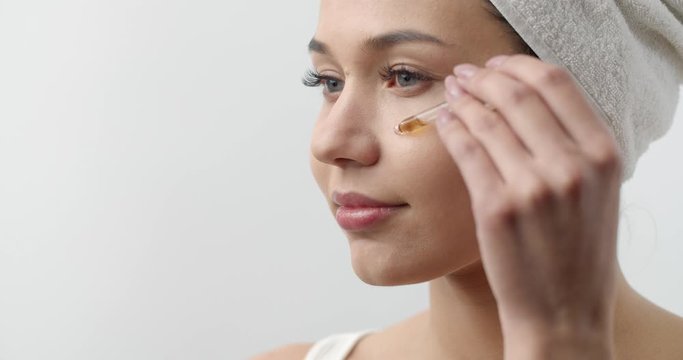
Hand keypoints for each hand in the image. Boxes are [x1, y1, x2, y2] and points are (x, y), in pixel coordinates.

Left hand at [435, 54, 622, 358]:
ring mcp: (533, 186)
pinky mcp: (497, 207)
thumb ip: (574, 147)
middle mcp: (573, 165)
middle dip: (485, 76)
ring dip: (464, 97)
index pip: (558, 84)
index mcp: (603, 155)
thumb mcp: (597, 194)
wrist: (564, 316)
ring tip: (452, 92)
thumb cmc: (578, 256)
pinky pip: (467, 150)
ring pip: (488, 119)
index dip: (520, 66)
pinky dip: (451, 128)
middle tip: (466, 74)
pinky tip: (444, 121)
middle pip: (519, 94)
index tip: (498, 65)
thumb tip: (529, 103)